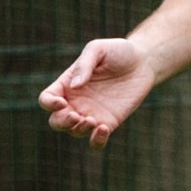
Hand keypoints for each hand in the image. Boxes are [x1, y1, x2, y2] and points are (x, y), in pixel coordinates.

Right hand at [40, 37, 159, 148]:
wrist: (143, 62)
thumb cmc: (117, 52)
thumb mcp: (98, 49)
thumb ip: (84, 64)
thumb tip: (75, 85)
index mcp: (67, 84)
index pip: (47, 99)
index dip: (49, 104)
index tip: (61, 102)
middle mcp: (76, 101)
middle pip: (56, 121)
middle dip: (62, 123)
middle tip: (75, 116)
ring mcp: (91, 113)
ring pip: (75, 132)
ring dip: (79, 130)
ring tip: (92, 120)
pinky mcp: (109, 122)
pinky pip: (96, 140)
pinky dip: (96, 140)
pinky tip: (103, 129)